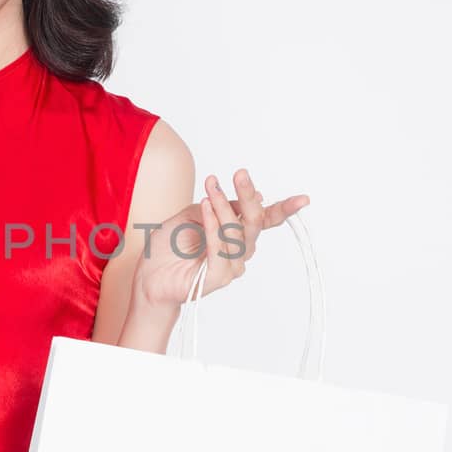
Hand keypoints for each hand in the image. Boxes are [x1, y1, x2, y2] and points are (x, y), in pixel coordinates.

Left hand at [132, 168, 308, 309]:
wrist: (148, 275)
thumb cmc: (170, 245)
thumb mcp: (193, 213)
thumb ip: (218, 204)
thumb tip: (254, 195)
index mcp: (237, 235)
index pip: (265, 221)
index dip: (284, 210)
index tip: (303, 199)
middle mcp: (239, 252)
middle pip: (253, 222)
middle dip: (248, 196)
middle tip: (239, 173)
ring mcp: (230, 266)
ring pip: (235, 233)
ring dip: (223, 206)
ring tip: (211, 188)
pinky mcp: (216, 278)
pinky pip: (219, 248)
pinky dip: (213, 224)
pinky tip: (206, 205)